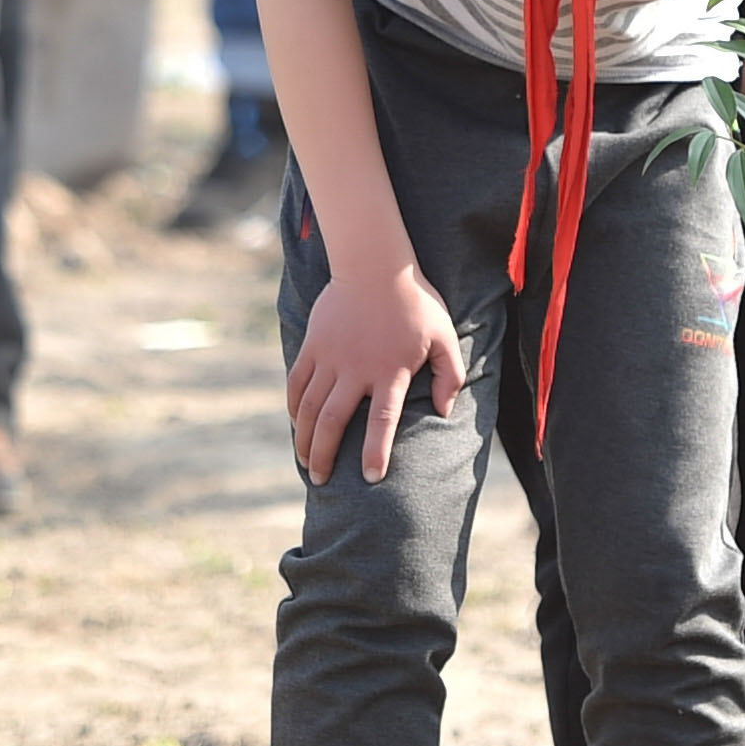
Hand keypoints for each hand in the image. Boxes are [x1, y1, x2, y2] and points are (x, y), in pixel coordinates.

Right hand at [286, 260, 460, 483]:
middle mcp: (356, 369)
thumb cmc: (416, 302)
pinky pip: (297, 383)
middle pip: (334, 422)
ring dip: (306, 439)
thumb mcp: (444, 336)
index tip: (372, 478)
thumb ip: (450, 376)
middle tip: (321, 481)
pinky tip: (297, 425)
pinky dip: (294, 407)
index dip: (376, 452)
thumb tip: (444, 411)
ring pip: (311, 407)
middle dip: (325, 457)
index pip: (382, 421)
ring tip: (307, 462)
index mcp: (391, 370)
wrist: (375, 264)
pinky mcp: (313, 346)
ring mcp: (331, 357)